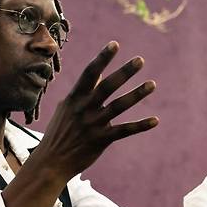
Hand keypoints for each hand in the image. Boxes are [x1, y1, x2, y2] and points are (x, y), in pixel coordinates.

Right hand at [35, 41, 157, 178]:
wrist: (51, 161)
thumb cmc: (59, 132)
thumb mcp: (66, 109)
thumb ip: (82, 92)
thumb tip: (97, 74)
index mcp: (74, 98)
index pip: (89, 73)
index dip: (102, 58)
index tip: (115, 44)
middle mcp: (84, 109)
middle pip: (107, 86)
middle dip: (123, 72)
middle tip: (140, 60)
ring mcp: (93, 124)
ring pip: (118, 106)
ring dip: (136, 94)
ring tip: (152, 84)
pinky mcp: (101, 140)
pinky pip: (124, 130)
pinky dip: (140, 125)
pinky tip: (155, 120)